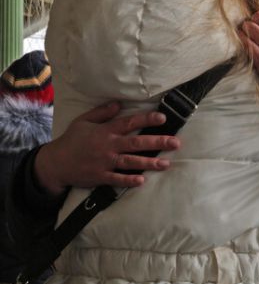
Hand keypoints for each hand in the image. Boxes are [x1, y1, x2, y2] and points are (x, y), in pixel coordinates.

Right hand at [34, 102, 179, 194]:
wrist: (57, 162)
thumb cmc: (72, 140)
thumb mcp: (83, 121)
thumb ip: (102, 112)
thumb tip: (119, 103)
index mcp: (105, 131)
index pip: (129, 122)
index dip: (146, 119)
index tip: (163, 118)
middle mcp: (108, 146)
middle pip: (136, 143)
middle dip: (157, 142)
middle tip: (175, 143)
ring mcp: (105, 162)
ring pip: (131, 162)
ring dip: (149, 163)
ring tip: (166, 163)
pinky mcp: (101, 176)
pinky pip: (117, 179)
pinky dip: (129, 180)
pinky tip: (142, 180)